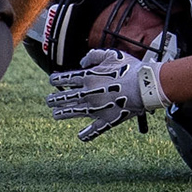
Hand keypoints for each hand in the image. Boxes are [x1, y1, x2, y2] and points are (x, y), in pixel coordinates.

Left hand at [46, 48, 165, 140]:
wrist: (143, 87)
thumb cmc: (129, 69)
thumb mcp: (110, 55)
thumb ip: (93, 56)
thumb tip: (82, 62)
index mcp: (88, 77)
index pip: (66, 79)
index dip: (56, 80)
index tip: (51, 81)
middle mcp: (88, 94)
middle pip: (66, 97)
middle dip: (55, 99)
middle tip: (48, 101)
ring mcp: (96, 109)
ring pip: (74, 112)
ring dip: (63, 113)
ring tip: (55, 115)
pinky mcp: (107, 120)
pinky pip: (94, 129)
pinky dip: (87, 134)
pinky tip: (80, 136)